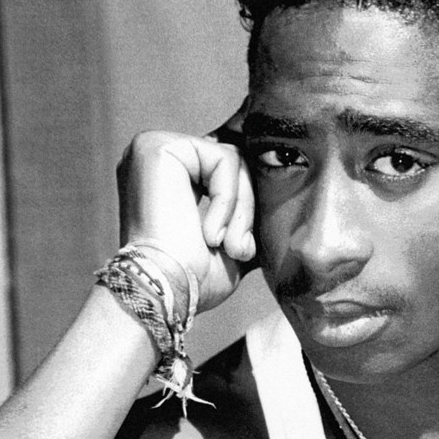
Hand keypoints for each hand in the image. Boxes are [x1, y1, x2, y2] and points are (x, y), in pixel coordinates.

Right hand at [116, 107, 254, 312]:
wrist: (165, 293)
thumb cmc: (193, 281)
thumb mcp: (232, 244)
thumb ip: (249, 216)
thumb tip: (284, 203)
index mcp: (168, 177)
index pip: (227, 171)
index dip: (245, 207)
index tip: (239, 249)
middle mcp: (158, 157)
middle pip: (233, 162)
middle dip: (246, 209)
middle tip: (235, 250)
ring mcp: (153, 147)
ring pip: (233, 160)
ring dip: (241, 209)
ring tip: (225, 245)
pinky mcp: (158, 146)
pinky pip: (224, 158)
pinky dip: (229, 200)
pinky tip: (210, 234)